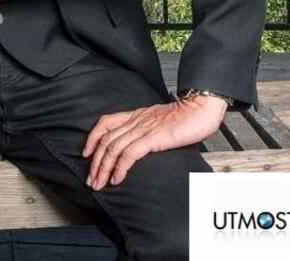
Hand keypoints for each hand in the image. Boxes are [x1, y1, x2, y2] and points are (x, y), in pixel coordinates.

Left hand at [83, 95, 227, 189]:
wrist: (202, 107)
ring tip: (100, 184)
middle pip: (106, 140)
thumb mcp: (164, 120)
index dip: (93, 137)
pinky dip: (120, 167)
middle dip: (95, 162)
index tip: (87, 153)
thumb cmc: (190, 115)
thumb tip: (149, 145)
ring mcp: (144, 128)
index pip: (106, 122)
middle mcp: (137, 120)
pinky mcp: (153, 137)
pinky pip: (129, 154)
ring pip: (114, 148)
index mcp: (138, 114)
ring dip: (103, 168)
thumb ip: (153, 130)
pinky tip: (117, 179)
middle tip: (91, 180)